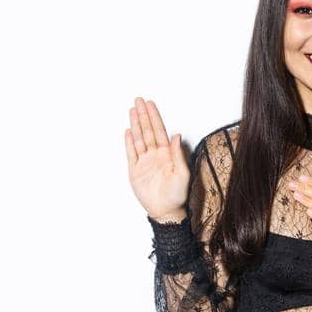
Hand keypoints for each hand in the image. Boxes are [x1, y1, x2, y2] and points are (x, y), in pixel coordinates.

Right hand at [125, 96, 188, 222]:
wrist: (166, 210)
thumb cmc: (177, 194)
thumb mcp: (182, 173)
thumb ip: (177, 154)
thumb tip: (176, 135)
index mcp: (167, 154)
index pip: (159, 131)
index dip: (155, 117)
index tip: (151, 105)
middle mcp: (155, 155)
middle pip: (147, 131)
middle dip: (143, 115)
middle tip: (138, 100)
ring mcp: (144, 161)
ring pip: (139, 138)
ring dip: (136, 124)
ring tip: (132, 110)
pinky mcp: (135, 170)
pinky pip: (131, 153)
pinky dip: (129, 142)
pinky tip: (128, 131)